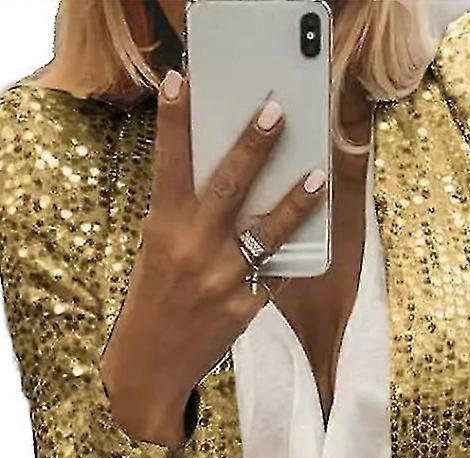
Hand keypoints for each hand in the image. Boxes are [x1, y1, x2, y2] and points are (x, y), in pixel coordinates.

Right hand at [100, 68, 328, 446]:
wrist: (150, 366)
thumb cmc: (152, 298)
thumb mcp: (157, 250)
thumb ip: (186, 215)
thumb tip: (231, 178)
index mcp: (163, 230)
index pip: (169, 165)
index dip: (173, 121)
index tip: (179, 80)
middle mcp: (193, 251)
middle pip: (228, 187)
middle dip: (253, 146)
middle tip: (276, 110)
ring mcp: (221, 281)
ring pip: (266, 231)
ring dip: (296, 202)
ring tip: (318, 176)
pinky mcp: (244, 309)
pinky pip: (275, 273)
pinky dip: (291, 253)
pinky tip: (310, 233)